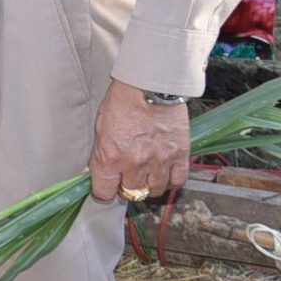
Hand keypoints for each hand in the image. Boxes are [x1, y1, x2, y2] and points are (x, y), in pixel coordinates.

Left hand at [89, 81, 190, 202]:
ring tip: (146, 175)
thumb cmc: (122, 103)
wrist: (148, 87)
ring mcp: (159, 161)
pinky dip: (171, 181)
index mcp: (110, 158)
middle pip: (131, 193)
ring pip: (154, 191)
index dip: (104, 192)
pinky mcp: (179, 155)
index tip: (107, 188)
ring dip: (148, 186)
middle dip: (127, 188)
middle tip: (127, 177)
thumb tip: (101, 172)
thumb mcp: (100, 130)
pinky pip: (177, 181)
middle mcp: (134, 164)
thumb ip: (102, 155)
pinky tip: (164, 173)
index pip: (104, 192)